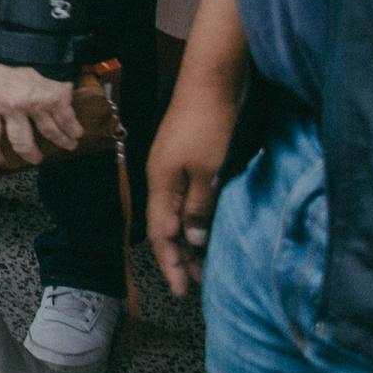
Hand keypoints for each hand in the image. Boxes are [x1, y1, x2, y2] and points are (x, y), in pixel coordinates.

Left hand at [0, 62, 82, 166]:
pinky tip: (78, 133)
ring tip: (67, 146)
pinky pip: (67, 121)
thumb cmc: (8, 52)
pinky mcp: (58, 99)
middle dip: (30, 154)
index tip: (0, 159)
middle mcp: (13, 108)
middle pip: (20, 142)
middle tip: (35, 158)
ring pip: (50, 134)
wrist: (32, 35)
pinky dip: (74, 130)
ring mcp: (37, 105)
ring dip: (60, 142)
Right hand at [146, 69, 239, 296]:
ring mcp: (172, 165)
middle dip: (180, 256)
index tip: (181, 292)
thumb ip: (199, 208)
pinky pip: (185, 198)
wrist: (211, 81)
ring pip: (177, 213)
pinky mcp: (185, 156)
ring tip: (204, 261)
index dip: (171, 264)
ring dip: (190, 238)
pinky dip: (195, 218)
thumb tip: (193, 240)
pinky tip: (208, 224)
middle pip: (166, 226)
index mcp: (161, 184)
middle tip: (197, 283)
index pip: (162, 234)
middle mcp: (161, 178)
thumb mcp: (208, 173)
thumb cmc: (210, 127)